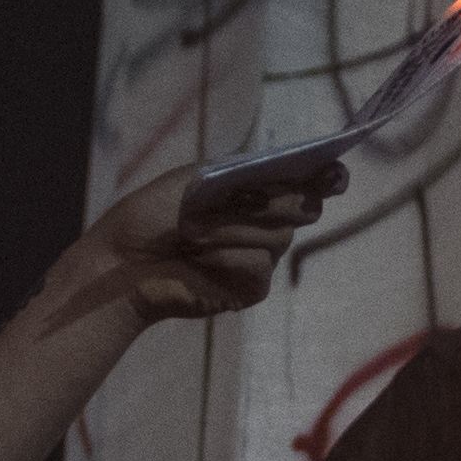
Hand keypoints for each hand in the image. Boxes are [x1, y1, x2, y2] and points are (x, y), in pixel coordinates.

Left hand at [42, 162, 329, 337]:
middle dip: (271, 202)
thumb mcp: (200, 181)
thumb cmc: (155, 213)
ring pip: (278, 238)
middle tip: (237, 202)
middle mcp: (266, 221)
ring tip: (193, 233)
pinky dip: (226, 258)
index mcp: (256, 189)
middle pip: (302, 207)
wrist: (126, 259)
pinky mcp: (251, 286)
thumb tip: (298, 181)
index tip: (333, 174)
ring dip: (232, 230)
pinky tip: (199, 259)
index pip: (307, 180)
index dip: (326, 176)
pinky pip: (258, 266)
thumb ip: (250, 177)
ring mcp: (261, 256)